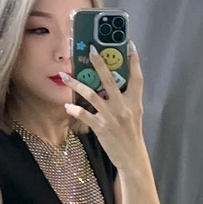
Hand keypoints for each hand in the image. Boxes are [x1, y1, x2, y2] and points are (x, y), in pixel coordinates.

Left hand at [63, 43, 144, 171]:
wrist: (132, 159)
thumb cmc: (131, 135)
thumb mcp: (134, 115)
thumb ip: (125, 99)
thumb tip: (110, 85)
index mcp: (134, 102)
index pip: (137, 77)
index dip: (134, 61)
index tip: (130, 45)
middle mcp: (124, 107)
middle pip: (110, 80)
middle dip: (100, 63)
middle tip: (90, 49)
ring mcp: (112, 117)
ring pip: (92, 95)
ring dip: (77, 84)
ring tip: (65, 76)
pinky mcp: (102, 128)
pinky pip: (85, 115)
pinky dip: (75, 110)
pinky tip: (67, 105)